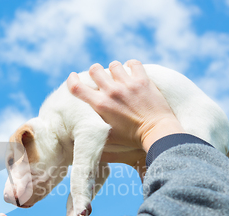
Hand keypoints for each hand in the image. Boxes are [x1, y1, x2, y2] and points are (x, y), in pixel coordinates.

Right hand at [67, 60, 185, 152]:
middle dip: (96, 72)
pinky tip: (131, 71)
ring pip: (114, 65)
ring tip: (118, 76)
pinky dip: (131, 65)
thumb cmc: (131, 138)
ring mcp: (128, 84)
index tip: (73, 77)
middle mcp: (112, 92)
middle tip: (101, 78)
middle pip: (95, 69)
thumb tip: (79, 136)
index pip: (76, 87)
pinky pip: (133, 63)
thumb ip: (93, 132)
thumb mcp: (107, 137)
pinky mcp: (142, 80)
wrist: (156, 132)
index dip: (72, 79)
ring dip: (114, 69)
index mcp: (100, 105)